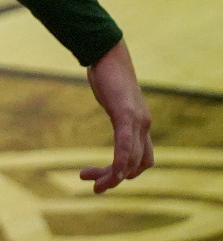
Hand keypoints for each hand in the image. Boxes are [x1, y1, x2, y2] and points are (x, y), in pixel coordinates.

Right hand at [81, 41, 153, 192]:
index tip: (103, 175)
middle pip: (139, 164)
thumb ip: (117, 112)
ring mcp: (137, 120)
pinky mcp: (126, 113)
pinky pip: (126, 144)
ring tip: (95, 184)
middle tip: (95, 188)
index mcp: (141, 123)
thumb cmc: (108, 74)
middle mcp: (144, 125)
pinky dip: (121, 160)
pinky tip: (111, 170)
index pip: (142, 159)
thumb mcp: (113, 100)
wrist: (108, 52)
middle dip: (118, 179)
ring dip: (116, 176)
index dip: (127, 172)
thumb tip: (112, 116)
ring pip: (133, 159)